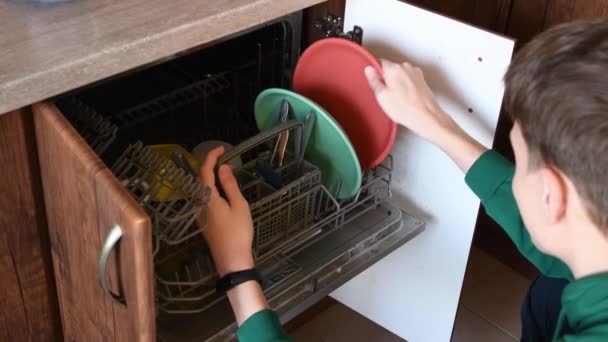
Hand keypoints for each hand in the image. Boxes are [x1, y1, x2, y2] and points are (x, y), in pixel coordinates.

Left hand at [198, 146, 254, 276]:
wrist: (231, 260)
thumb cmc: (239, 232)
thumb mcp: (239, 205)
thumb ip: (230, 185)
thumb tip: (223, 167)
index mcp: (207, 197)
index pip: (205, 171)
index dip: (211, 157)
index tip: (222, 148)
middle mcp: (199, 203)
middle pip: (200, 179)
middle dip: (210, 165)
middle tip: (225, 158)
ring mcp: (199, 213)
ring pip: (201, 189)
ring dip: (210, 177)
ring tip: (224, 171)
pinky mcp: (203, 221)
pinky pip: (204, 198)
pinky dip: (211, 188)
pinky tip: (221, 190)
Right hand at [365, 60, 452, 144]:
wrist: (426, 117)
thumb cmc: (406, 109)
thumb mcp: (381, 96)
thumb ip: (373, 80)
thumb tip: (369, 70)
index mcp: (394, 68)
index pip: (379, 62)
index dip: (374, 73)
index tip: (374, 81)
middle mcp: (406, 67)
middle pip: (390, 69)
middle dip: (386, 79)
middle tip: (385, 94)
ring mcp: (416, 73)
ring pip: (400, 74)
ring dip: (397, 83)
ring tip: (397, 99)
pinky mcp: (421, 80)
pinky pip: (409, 80)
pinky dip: (406, 87)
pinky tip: (405, 99)